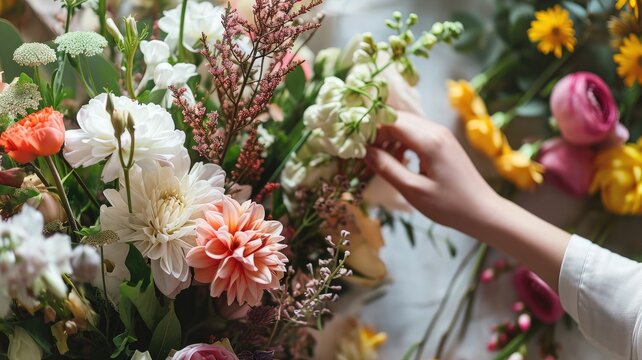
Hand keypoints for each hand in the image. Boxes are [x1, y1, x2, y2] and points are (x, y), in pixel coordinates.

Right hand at [366, 111, 569, 288]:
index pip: (391, 121)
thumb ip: (388, 168)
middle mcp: (436, 130)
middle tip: (362, 152)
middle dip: (377, 132)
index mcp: (429, 140)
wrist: (483, 211)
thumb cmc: (450, 206)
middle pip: (398, 119)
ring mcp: (442, 134)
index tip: (354, 142)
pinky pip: (416, 133)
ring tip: (378, 160)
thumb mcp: (414, 190)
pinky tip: (397, 161)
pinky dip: (401, 142)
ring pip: (406, 125)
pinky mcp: (444, 142)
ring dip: (389, 138)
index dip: (370, 128)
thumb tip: (365, 151)